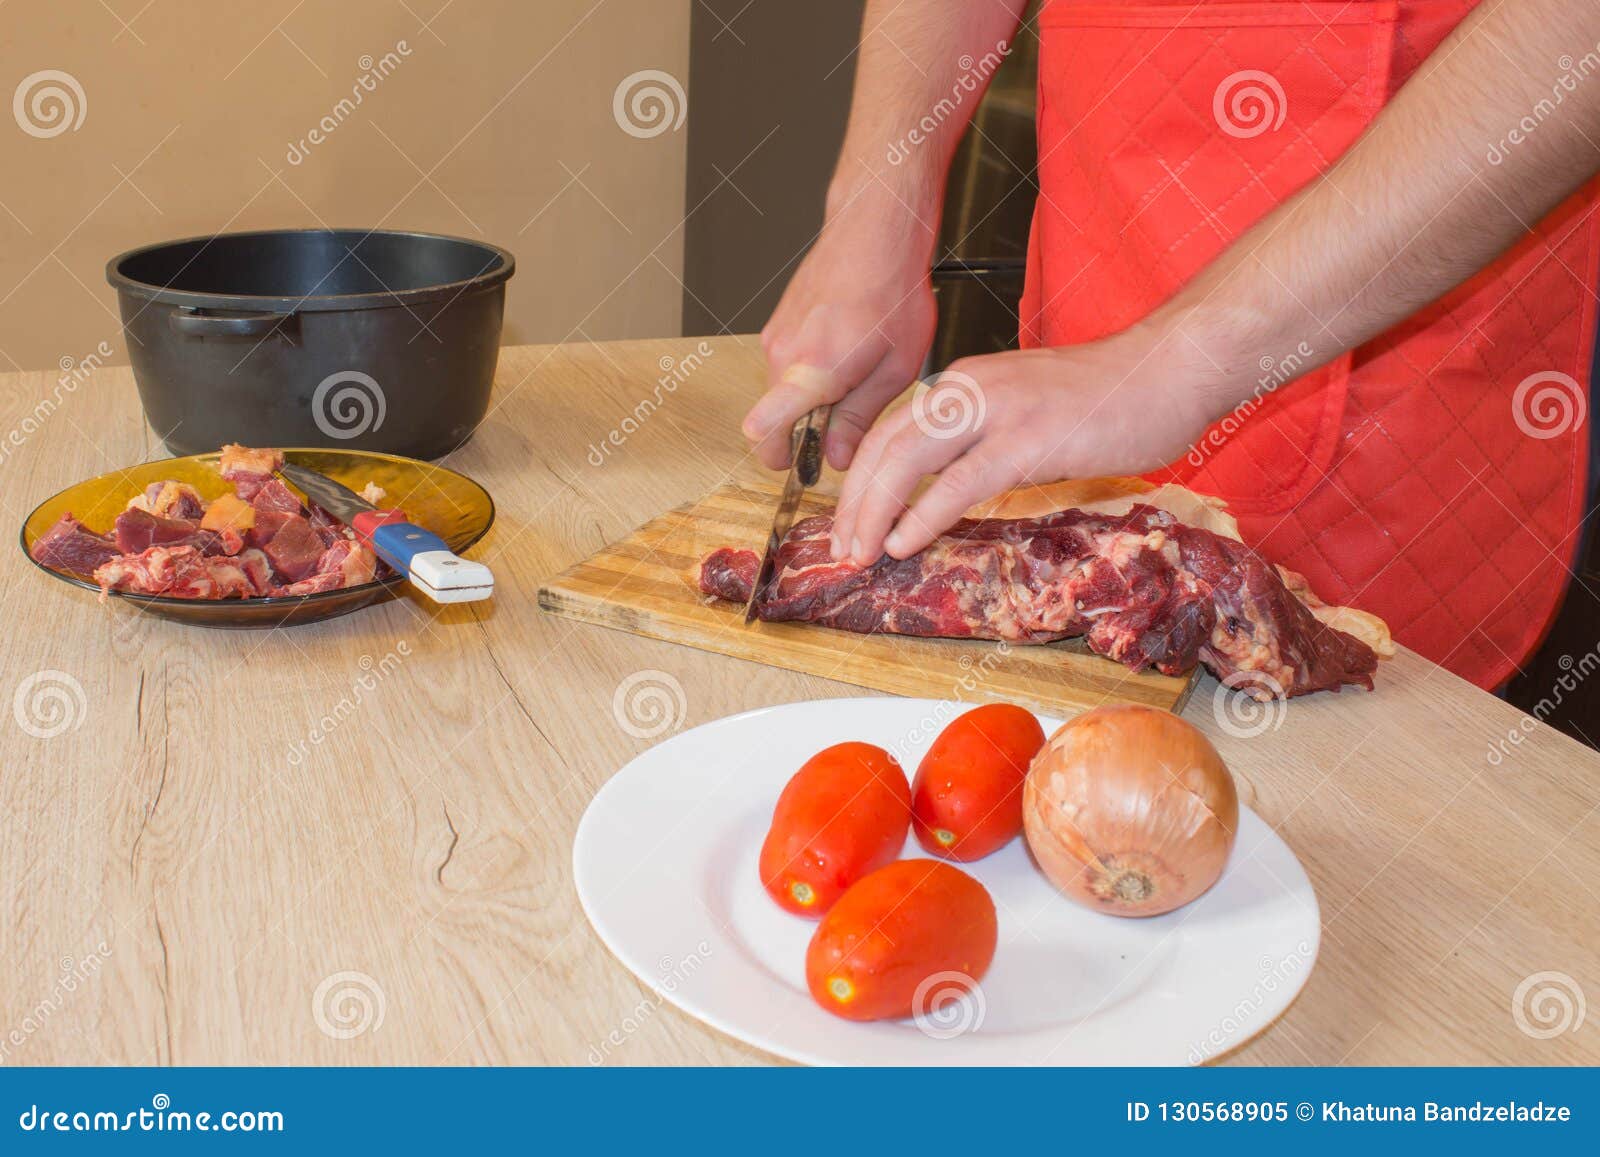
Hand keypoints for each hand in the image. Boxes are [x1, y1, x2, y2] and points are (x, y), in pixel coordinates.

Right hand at [743, 182, 937, 470]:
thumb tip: (836, 456)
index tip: (802, 464)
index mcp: (812, 371)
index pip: (764, 430)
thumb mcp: (895, 369)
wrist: (875, 232)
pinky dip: (810, 371)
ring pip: (783, 391)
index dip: (780, 457)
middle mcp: (783, 354)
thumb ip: (859, 419)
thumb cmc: (892, 291)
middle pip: (776, 418)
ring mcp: (775, 336)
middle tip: (852, 415)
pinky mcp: (777, 324)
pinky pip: (787, 365)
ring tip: (857, 372)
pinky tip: (846, 350)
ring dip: (812, 397)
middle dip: (808, 429)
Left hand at [828, 336, 1220, 564]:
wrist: (1168, 370)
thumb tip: (951, 486)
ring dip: (874, 512)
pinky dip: (923, 515)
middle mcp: (968, 389)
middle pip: (884, 446)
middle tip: (840, 547)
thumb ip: (986, 437)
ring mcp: (996, 411)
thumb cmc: (1110, 396)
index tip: (848, 520)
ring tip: (859, 552)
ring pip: (907, 462)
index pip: (891, 431)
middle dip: (853, 502)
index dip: (860, 479)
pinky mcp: (1027, 440)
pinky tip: (904, 542)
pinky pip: (958, 483)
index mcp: (964, 382)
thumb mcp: (1027, 410)